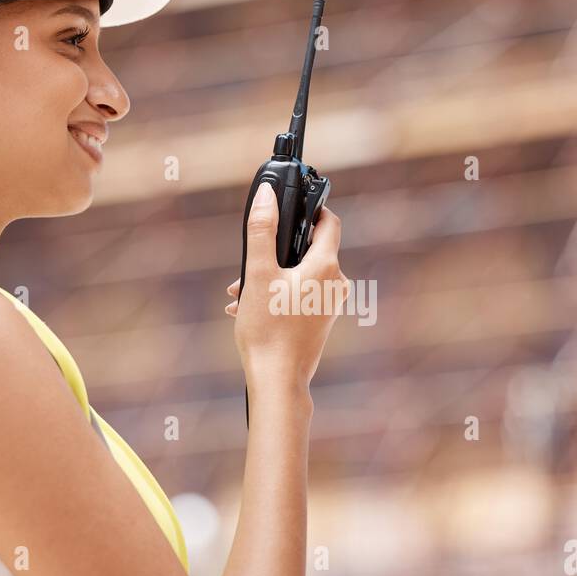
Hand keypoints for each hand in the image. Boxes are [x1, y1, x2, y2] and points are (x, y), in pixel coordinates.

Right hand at [228, 181, 347, 386]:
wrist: (278, 380)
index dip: (310, 210)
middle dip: (276, 251)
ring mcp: (331, 304)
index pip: (329, 222)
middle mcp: (336, 283)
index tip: (289, 208)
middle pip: (310, 249)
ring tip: (240, 293)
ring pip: (302, 274)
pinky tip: (249, 308)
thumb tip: (267, 195)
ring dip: (271, 276)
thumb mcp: (257, 274)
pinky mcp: (321, 320)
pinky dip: (278, 294)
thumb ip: (262, 230)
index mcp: (327, 266)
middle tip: (249, 261)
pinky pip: (302, 294)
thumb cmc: (268, 329)